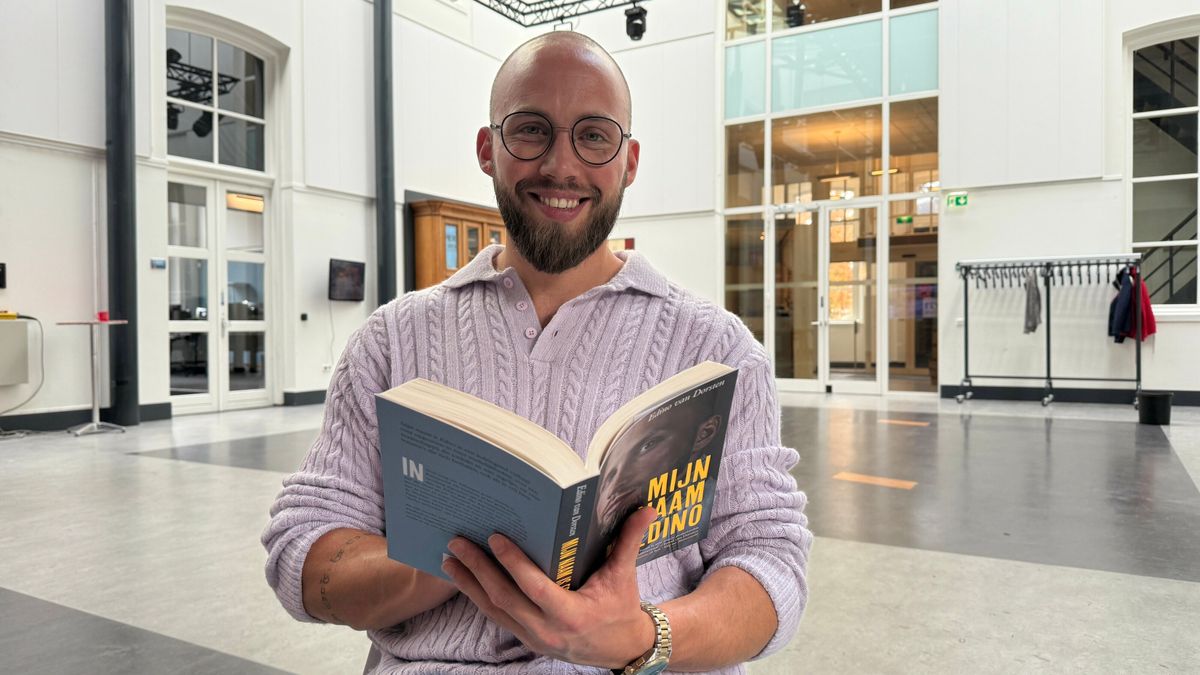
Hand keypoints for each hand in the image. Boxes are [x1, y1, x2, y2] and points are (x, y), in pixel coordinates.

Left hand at [442, 507, 658, 668]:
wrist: (622, 648)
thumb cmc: (621, 607)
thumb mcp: (624, 575)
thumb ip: (629, 540)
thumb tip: (646, 507)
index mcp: (572, 615)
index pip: (536, 588)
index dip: (514, 564)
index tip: (494, 538)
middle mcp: (547, 631)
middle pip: (504, 599)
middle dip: (478, 570)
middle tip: (458, 543)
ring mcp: (533, 638)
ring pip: (494, 610)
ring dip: (469, 584)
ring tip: (449, 559)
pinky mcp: (526, 639)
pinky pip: (496, 617)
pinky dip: (478, 596)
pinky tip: (464, 578)